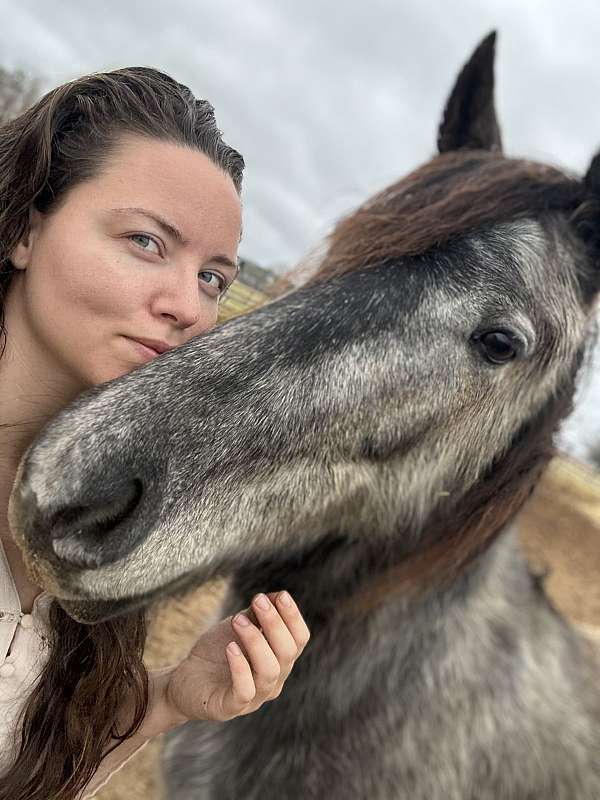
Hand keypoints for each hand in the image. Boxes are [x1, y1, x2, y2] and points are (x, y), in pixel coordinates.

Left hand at [156, 591, 309, 727]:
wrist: (184, 679)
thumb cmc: (217, 651)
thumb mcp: (238, 628)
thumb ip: (257, 615)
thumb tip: (275, 595)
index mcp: (279, 661)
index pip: (299, 640)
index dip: (293, 617)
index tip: (280, 595)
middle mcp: (273, 681)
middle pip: (287, 653)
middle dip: (275, 623)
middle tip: (258, 600)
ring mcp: (254, 697)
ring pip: (269, 671)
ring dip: (256, 641)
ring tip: (237, 620)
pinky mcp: (230, 708)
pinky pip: (244, 690)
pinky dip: (240, 667)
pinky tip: (230, 647)